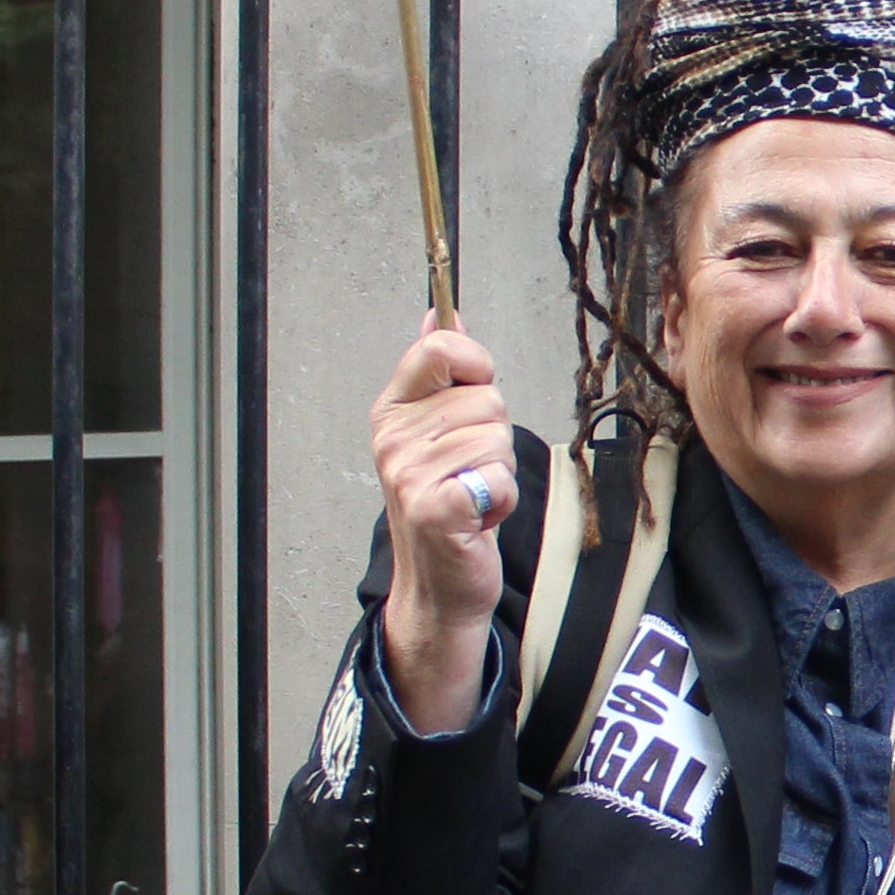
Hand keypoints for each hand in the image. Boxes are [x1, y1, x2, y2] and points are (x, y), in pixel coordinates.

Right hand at [370, 317, 513, 726]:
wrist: (439, 581)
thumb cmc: (446, 502)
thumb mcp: (437, 430)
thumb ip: (440, 371)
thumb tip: (440, 314)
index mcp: (392, 410)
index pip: (441, 347)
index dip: (477, 365)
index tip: (473, 393)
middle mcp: (394, 439)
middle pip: (487, 399)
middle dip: (494, 437)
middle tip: (469, 470)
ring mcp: (410, 474)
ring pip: (499, 439)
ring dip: (499, 472)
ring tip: (472, 493)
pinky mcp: (436, 507)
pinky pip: (500, 477)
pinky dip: (502, 500)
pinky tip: (477, 516)